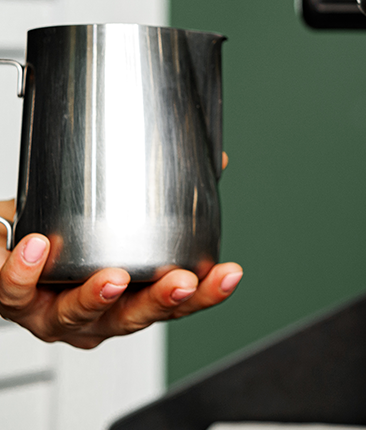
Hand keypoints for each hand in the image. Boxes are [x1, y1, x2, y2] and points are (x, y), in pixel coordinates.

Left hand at [0, 154, 241, 348]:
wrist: (12, 247)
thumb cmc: (68, 240)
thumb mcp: (118, 224)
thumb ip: (166, 199)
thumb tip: (218, 161)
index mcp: (131, 302)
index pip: (177, 306)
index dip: (207, 294)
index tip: (229, 274)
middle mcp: (96, 319)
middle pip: (132, 319)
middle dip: (159, 301)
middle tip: (180, 282)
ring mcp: (53, 315)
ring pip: (75, 314)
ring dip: (95, 296)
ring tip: (111, 276)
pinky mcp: (12, 300)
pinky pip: (14, 292)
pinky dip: (24, 271)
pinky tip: (33, 246)